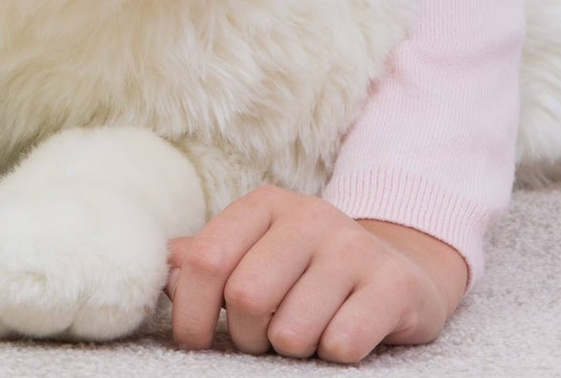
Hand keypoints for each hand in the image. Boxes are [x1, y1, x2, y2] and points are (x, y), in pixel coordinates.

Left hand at [164, 185, 468, 362]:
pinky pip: (341, 344)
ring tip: (307, 332)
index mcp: (264, 205)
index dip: (190, 313)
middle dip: (248, 336)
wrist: (398, 272)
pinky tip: (343, 335)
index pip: (205, 260)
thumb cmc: (307, 271)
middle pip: (246, 297)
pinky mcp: (393, 284)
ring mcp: (353, 247)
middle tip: (265, 337)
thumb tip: (163, 273)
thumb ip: (205, 259)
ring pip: (292, 330)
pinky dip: (334, 355)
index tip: (196, 341)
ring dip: (293, 349)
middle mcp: (309, 215)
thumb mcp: (255, 252)